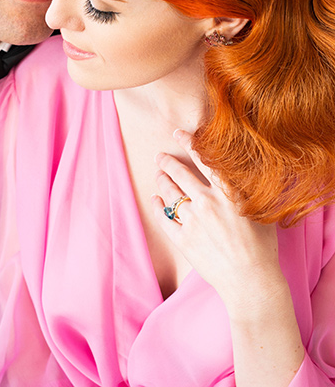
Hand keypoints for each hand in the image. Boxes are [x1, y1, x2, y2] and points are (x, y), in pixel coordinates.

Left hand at [151, 130, 284, 311]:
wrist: (251, 283)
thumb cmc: (261, 249)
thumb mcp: (259, 212)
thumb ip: (245, 192)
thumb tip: (240, 174)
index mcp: (227, 194)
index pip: (204, 160)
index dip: (189, 143)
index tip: (179, 133)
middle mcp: (206, 203)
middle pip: (180, 174)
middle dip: (167, 162)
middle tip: (159, 156)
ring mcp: (192, 221)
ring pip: (170, 193)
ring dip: (162, 181)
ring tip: (159, 175)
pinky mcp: (182, 240)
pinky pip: (164, 217)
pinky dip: (158, 206)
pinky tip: (156, 199)